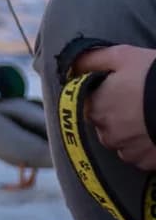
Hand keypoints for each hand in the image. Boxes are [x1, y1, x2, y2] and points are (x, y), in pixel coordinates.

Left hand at [78, 44, 155, 168]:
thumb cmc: (153, 75)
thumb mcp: (123, 57)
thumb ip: (92, 61)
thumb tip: (71, 66)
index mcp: (96, 108)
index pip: (90, 106)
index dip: (107, 97)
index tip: (124, 90)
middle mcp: (106, 134)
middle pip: (107, 127)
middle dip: (120, 116)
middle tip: (142, 102)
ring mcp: (126, 151)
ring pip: (123, 144)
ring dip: (133, 134)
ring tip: (152, 118)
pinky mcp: (145, 162)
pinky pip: (141, 156)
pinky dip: (147, 147)